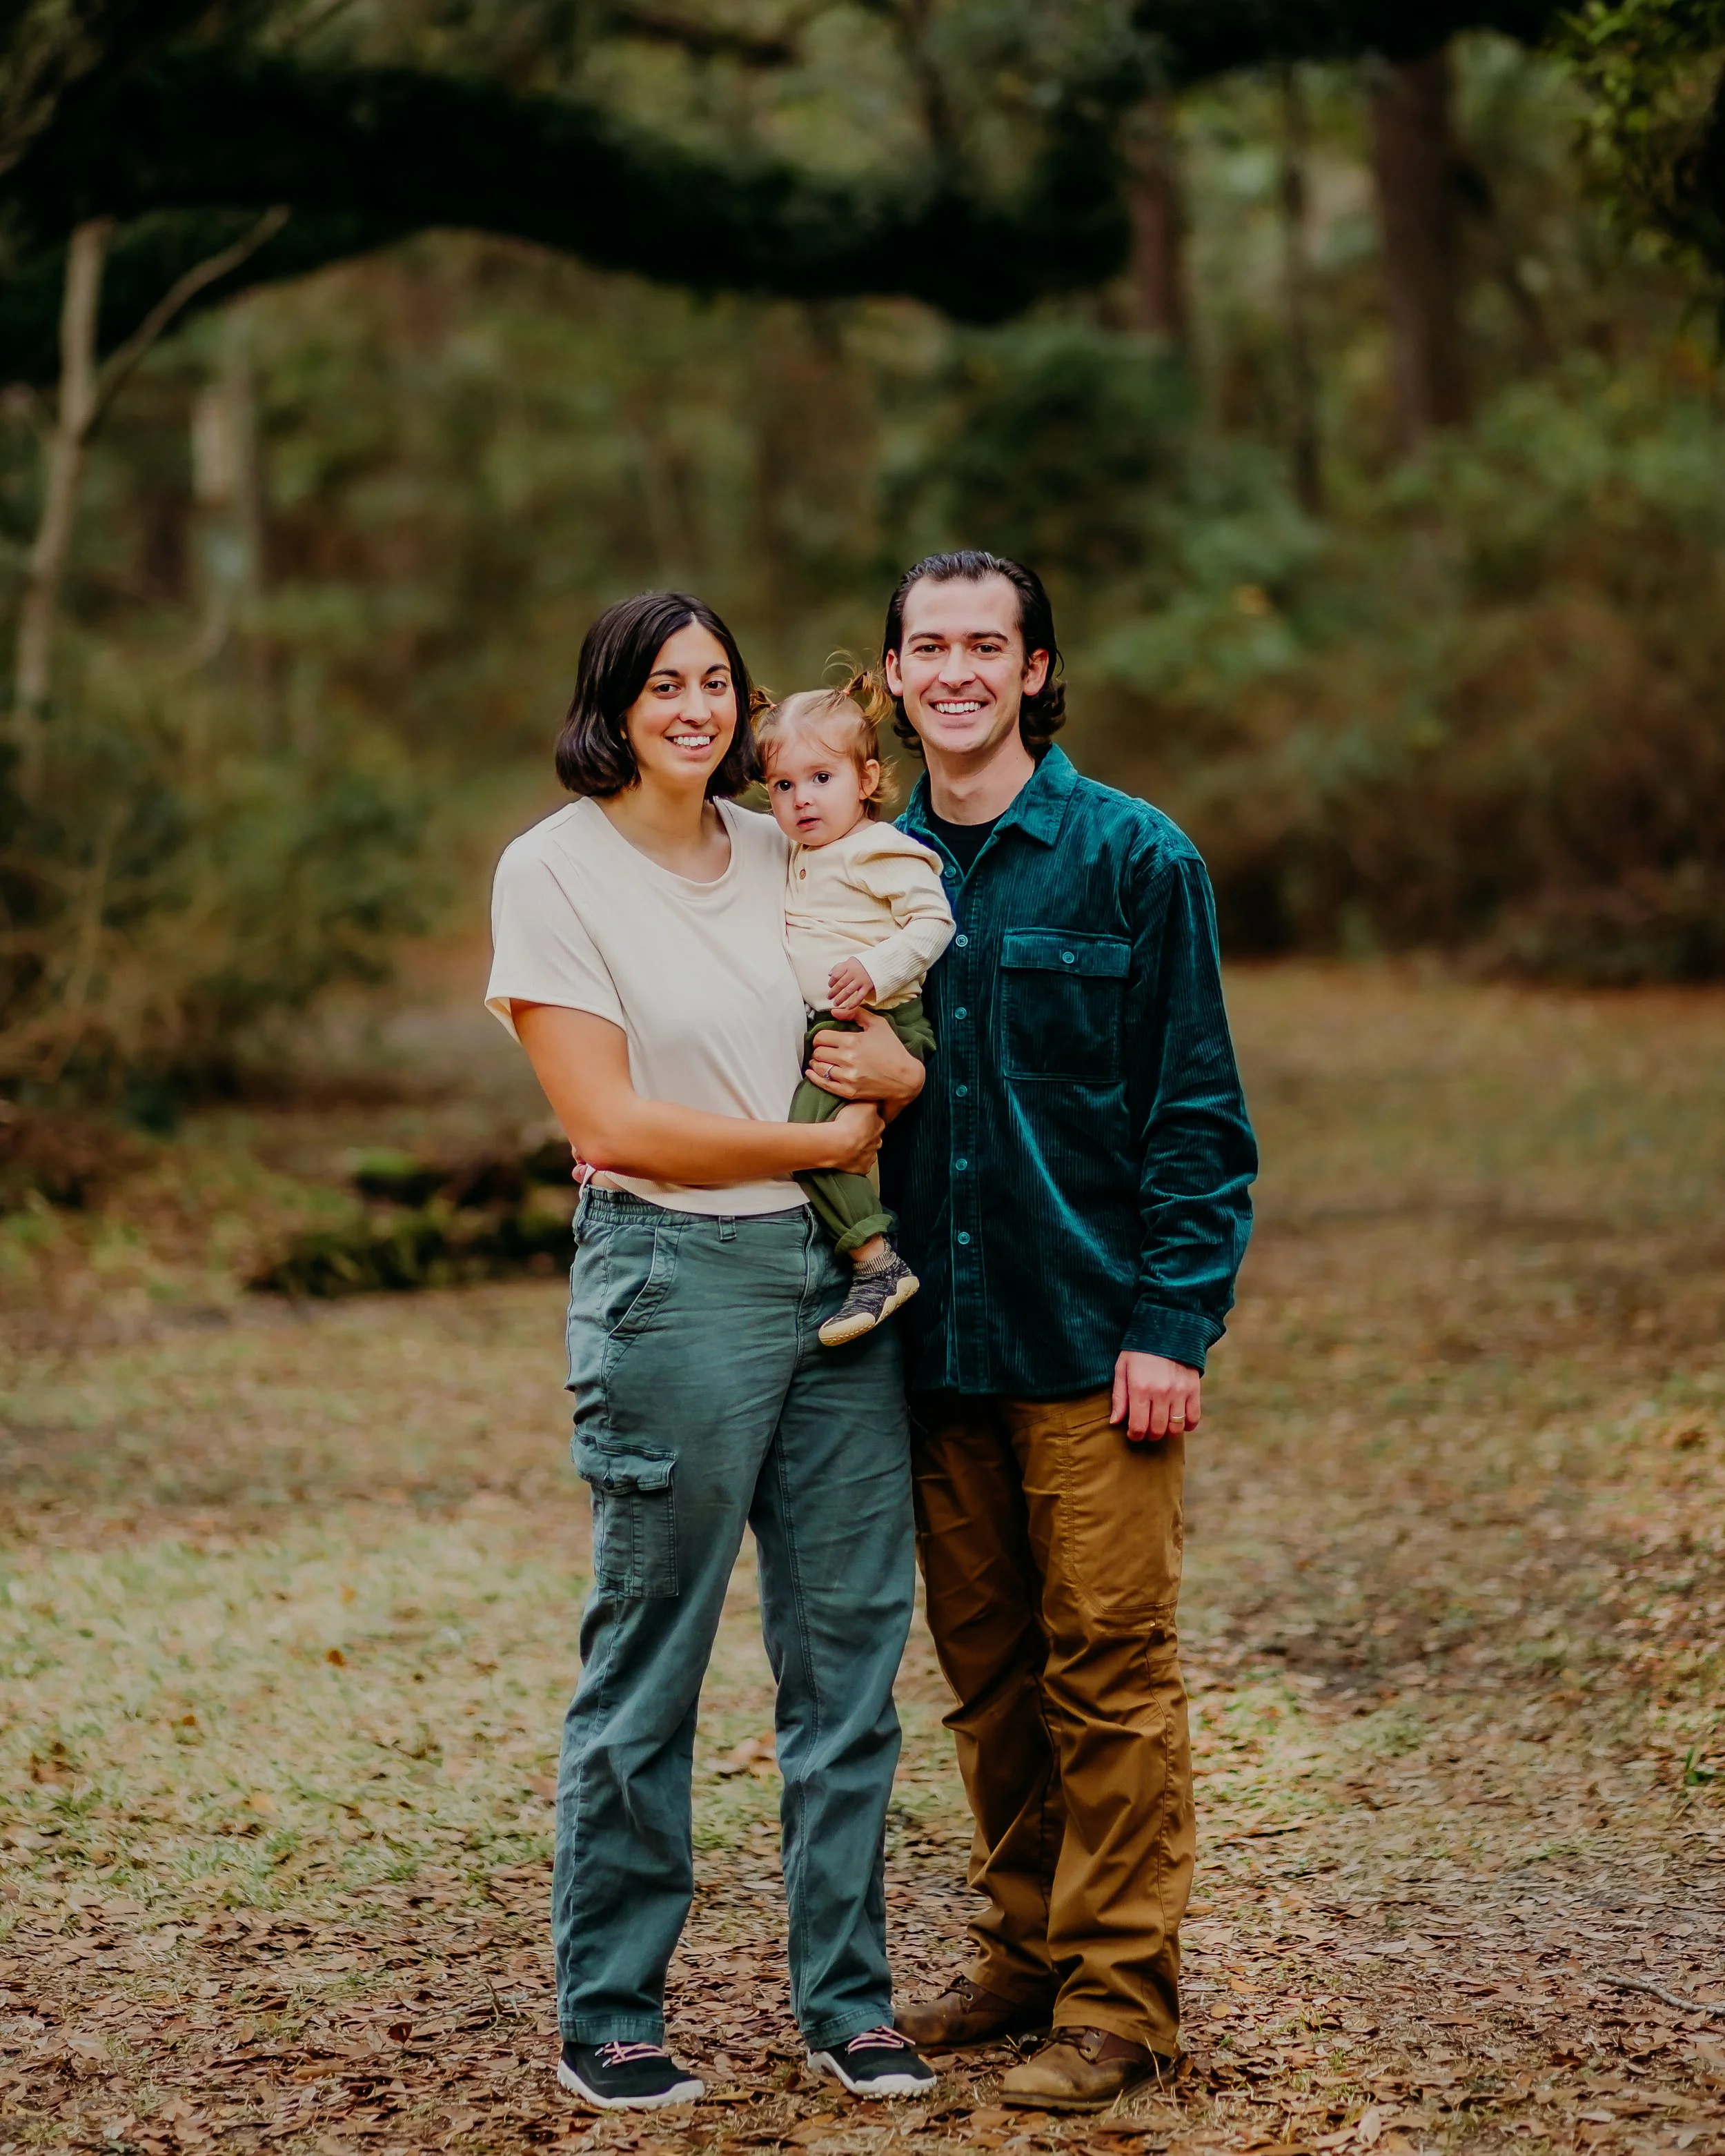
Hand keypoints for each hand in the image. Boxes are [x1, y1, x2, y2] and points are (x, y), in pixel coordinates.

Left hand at [808, 1008, 925, 1107]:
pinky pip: (823, 1084)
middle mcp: (847, 1059)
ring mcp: (847, 1077)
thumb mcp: (879, 1025)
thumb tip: (835, 1011)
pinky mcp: (849, 1091)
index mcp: (852, 1041)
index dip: (820, 1037)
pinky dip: (815, 1077)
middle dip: (819, 1050)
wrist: (905, 1078)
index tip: (824, 1040)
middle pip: (818, 1053)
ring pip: (819, 1068)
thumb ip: (856, 1013)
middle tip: (823, 1050)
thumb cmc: (893, 1049)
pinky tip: (812, 1073)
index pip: (821, 1037)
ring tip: (821, 1061)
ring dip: (817, 1063)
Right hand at [818, 1100, 885, 1175]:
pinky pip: (861, 1165)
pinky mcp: (863, 1168)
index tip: (858, 1120)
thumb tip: (879, 1099)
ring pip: (868, 1152)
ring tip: (846, 1146)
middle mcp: (878, 1141)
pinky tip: (847, 1158)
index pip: (877, 1120)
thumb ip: (873, 1101)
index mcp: (879, 1125)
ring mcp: (871, 1156)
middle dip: (866, 1136)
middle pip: (874, 1137)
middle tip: (851, 1133)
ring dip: (861, 1149)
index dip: (868, 1120)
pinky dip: (856, 1162)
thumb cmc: (848, 1122)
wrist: (838, 1144)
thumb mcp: (863, 1102)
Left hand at [827, 957, 875, 1018]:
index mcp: (849, 965)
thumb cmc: (863, 964)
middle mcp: (854, 973)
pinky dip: (853, 1003)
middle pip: (841, 984)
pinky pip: (859, 997)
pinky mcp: (868, 987)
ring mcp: (861, 980)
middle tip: (829, 997)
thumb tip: (829, 974)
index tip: (830, 986)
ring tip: (835, 1003)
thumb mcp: (851, 961)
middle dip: (833, 992)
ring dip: (841, 998)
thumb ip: (840, 967)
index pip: (836, 974)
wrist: (880, 963)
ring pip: (848, 991)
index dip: (831, 981)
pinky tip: (847, 1008)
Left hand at [1110, 1351, 1201, 1443]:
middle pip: (1157, 1430)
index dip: (1134, 1435)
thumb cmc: (1139, 1350)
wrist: (1166, 1330)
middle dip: (1149, 1436)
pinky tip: (1178, 1420)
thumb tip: (1115, 1422)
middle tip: (1146, 1430)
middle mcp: (1161, 1393)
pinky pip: (1193, 1418)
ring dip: (1167, 1432)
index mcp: (1140, 1388)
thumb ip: (1119, 1397)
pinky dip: (1186, 1425)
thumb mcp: (1122, 1369)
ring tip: (1161, 1425)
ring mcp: (1179, 1392)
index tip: (1133, 1434)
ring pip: (1175, 1428)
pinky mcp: (1193, 1389)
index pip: (1138, 1426)